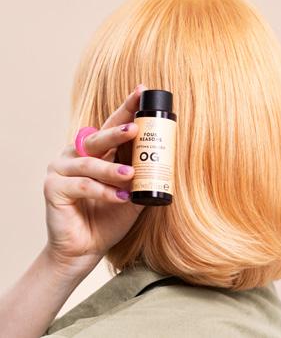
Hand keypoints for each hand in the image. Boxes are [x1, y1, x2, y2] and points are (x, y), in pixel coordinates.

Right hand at [43, 84, 146, 274]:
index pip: (111, 126)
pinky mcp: (53, 188)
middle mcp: (76, 155)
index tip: (142, 91)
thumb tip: (167, 157)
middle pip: (97, 138)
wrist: (86, 248)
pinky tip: (119, 198)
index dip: (126, 109)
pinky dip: (102, 191)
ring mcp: (61, 169)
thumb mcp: (131, 193)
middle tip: (135, 129)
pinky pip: (82, 186)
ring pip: (90, 163)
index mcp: (96, 152)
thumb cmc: (109, 217)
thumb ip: (142, 175)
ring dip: (112, 170)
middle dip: (117, 132)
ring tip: (131, 175)